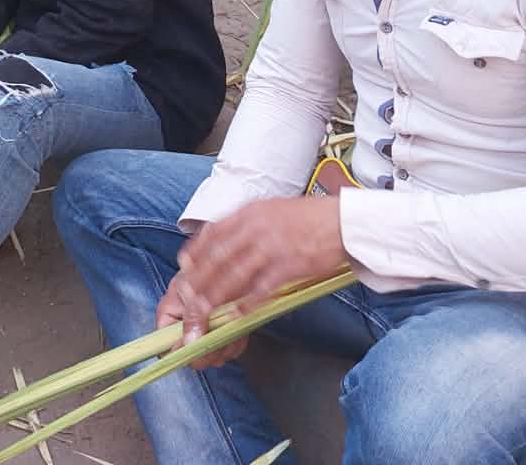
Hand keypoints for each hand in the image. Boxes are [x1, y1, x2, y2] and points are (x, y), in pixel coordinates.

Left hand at [158, 196, 348, 364]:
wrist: (341, 222)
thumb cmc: (306, 218)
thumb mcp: (269, 210)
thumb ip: (246, 225)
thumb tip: (223, 241)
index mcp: (248, 213)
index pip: (212, 233)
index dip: (195, 253)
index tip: (184, 269)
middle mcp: (255, 227)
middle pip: (218, 258)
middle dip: (200, 282)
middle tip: (188, 301)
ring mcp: (271, 246)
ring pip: (235, 275)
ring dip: (217, 297)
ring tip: (205, 314)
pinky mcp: (289, 265)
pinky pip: (262, 287)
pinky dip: (248, 303)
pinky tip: (238, 315)